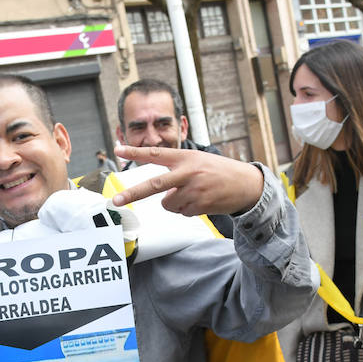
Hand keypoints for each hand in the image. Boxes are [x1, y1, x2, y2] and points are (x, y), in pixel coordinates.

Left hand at [110, 146, 263, 216]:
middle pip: (154, 185)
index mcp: (185, 157)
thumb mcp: (198, 160)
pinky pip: (182, 212)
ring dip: (175, 203)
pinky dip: (188, 210)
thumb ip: (178, 169)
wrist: (247, 184)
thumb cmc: (219, 171)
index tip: (117, 149)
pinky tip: (202, 200)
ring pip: (168, 204)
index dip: (135, 152)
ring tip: (194, 194)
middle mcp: (188, 172)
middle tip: (115, 201)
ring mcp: (194, 190)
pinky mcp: (200, 205)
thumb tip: (160, 190)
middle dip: (132, 194)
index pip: (156, 153)